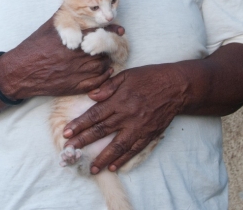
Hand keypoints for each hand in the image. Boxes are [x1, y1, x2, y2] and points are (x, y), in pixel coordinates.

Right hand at [0, 18, 124, 99]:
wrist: (22, 71)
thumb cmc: (35, 46)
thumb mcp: (50, 25)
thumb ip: (66, 15)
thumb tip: (75, 1)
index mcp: (76, 38)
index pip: (102, 32)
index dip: (112, 31)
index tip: (119, 31)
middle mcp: (80, 55)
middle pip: (104, 49)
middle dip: (107, 46)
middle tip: (110, 44)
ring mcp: (79, 72)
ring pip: (103, 65)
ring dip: (106, 60)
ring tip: (104, 57)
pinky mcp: (77, 86)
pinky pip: (98, 81)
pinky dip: (104, 76)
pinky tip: (103, 71)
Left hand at [62, 64, 184, 173]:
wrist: (176, 86)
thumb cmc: (149, 77)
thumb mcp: (126, 75)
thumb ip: (108, 86)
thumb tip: (91, 96)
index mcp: (119, 100)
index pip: (94, 115)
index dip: (79, 125)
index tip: (66, 133)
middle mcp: (127, 115)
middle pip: (101, 131)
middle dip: (84, 142)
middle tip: (70, 152)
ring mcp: (138, 126)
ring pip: (117, 145)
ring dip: (103, 158)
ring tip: (92, 168)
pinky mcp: (149, 134)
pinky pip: (134, 149)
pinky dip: (123, 159)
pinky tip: (113, 166)